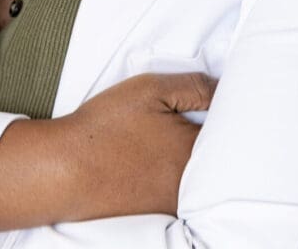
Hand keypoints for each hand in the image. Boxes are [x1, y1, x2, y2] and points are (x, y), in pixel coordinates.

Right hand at [62, 70, 215, 220]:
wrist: (66, 170)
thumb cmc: (106, 126)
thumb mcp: (151, 89)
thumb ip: (195, 87)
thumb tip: (223, 90)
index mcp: (194, 149)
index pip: (231, 132)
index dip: (229, 113)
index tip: (222, 100)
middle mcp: (191, 181)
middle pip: (219, 158)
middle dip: (215, 137)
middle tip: (202, 115)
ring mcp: (175, 201)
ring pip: (202, 177)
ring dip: (198, 159)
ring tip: (173, 137)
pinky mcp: (156, 211)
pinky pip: (181, 191)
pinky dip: (177, 175)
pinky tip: (157, 159)